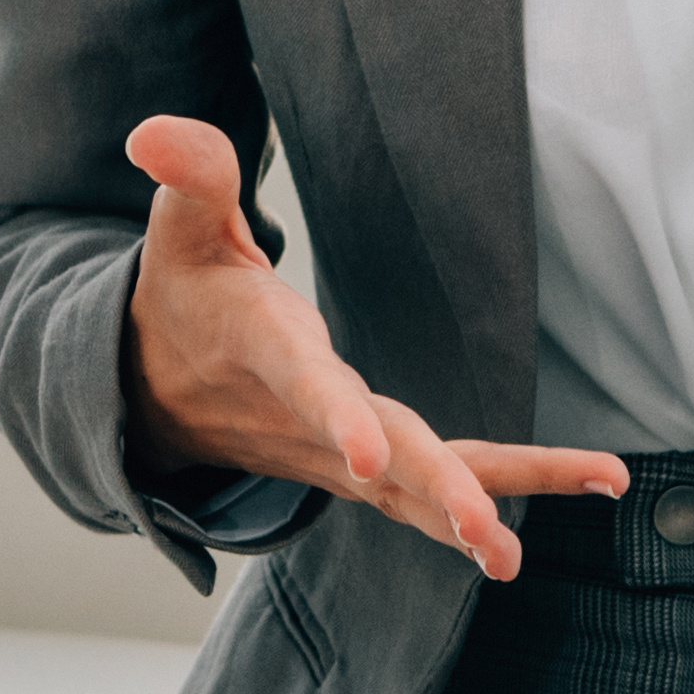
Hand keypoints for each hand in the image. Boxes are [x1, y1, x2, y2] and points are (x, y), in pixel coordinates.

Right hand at [118, 115, 623, 580]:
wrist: (153, 390)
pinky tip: (540, 521)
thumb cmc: (184, 293)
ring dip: (473, 518)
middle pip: (379, 457)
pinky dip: (483, 508)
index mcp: (267, 351)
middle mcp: (305, 417)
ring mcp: (332, 455)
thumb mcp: (180, 228)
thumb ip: (191, 177)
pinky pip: (423, 499)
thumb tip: (153, 132)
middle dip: (436, 488)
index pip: (307, 386)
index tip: (367, 459)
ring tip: (515, 560)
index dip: (338, 418)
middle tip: (487, 531)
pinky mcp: (357, 473)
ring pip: (411, 492)